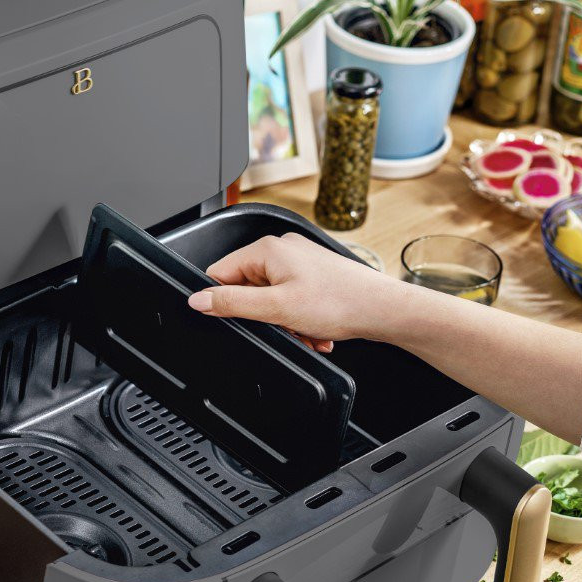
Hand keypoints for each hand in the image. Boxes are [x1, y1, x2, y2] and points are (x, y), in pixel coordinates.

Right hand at [186, 233, 390, 349]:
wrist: (383, 310)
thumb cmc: (340, 302)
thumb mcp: (276, 309)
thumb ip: (232, 303)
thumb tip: (198, 299)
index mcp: (268, 249)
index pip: (221, 273)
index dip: (224, 302)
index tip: (238, 321)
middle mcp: (283, 250)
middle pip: (248, 290)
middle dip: (264, 318)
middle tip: (284, 329)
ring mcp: (301, 263)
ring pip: (272, 301)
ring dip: (285, 324)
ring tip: (306, 332)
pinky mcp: (315, 277)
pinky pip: (292, 302)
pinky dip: (300, 321)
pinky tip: (315, 331)